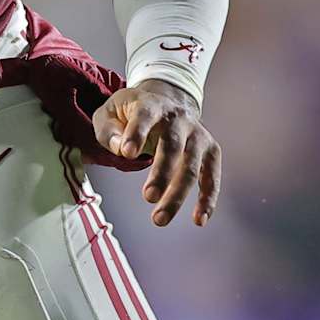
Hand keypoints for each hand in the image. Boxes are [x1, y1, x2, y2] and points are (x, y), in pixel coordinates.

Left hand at [92, 78, 221, 226]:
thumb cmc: (132, 113)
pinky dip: (208, 199)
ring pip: (192, 166)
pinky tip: (199, 220)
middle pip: (173, 145)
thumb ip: (108, 130)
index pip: (145, 116)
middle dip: (162, 173)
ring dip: (178, 194)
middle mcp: (179, 118)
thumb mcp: (111, 113)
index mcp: (152, 105)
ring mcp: (197, 135)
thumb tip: (120, 149)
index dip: (137, 133)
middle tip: (148, 197)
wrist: (167, 99)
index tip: (127, 153)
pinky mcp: (210, 150)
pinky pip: (211, 176)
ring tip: (160, 219)